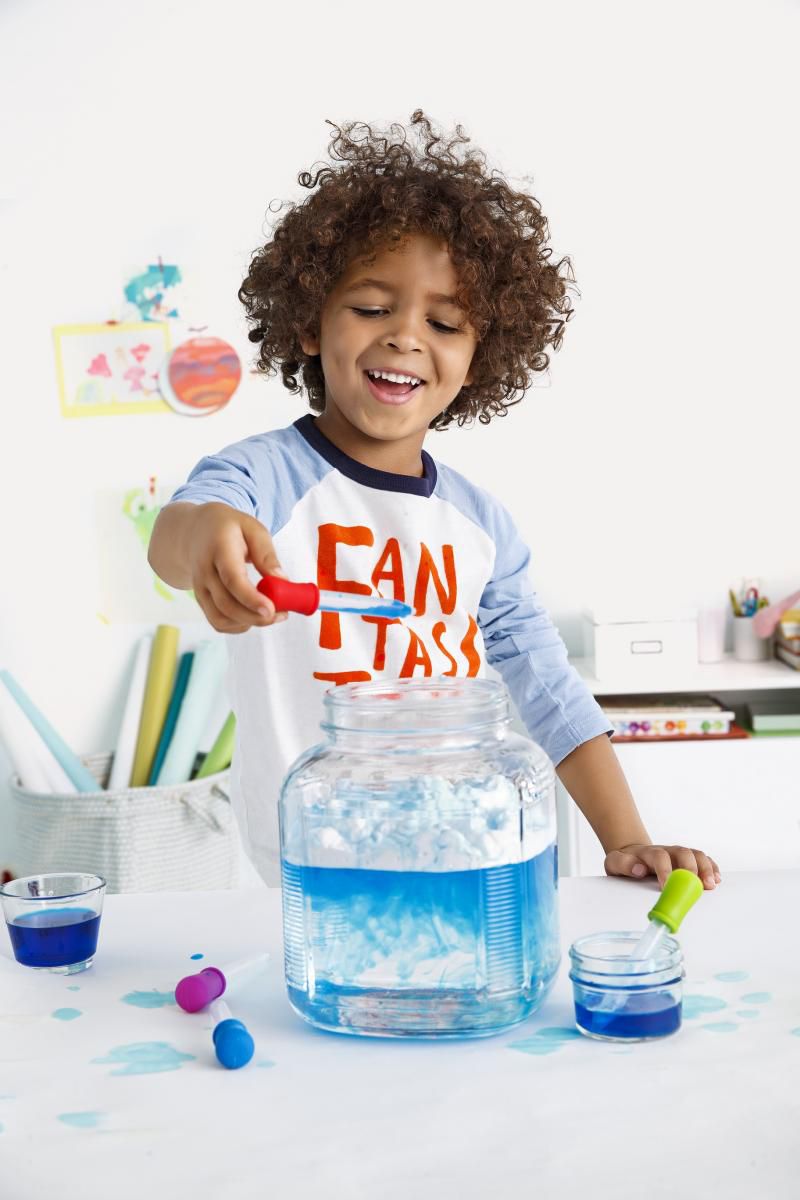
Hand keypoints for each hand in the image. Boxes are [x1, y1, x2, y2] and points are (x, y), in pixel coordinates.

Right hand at [188, 503, 288, 633]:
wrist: (195, 532)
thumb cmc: (229, 529)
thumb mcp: (253, 529)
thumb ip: (266, 554)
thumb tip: (282, 580)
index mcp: (219, 549)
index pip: (232, 579)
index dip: (251, 598)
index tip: (271, 610)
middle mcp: (204, 572)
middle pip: (227, 604)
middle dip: (256, 616)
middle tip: (282, 614)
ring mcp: (200, 589)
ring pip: (221, 619)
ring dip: (249, 623)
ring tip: (272, 614)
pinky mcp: (201, 601)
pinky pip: (218, 623)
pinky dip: (239, 626)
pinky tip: (254, 615)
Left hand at [604, 844, 720, 889]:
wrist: (632, 854)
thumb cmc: (625, 862)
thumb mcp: (614, 863)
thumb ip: (623, 864)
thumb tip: (638, 869)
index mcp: (648, 853)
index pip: (659, 857)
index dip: (665, 870)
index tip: (667, 886)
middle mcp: (666, 850)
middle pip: (682, 852)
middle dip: (691, 868)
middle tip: (697, 886)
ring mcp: (678, 854)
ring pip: (695, 854)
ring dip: (706, 868)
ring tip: (711, 884)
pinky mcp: (687, 859)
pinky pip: (703, 859)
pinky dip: (712, 868)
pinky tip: (717, 879)